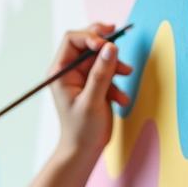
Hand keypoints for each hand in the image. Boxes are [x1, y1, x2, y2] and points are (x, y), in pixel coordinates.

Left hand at [49, 23, 132, 160]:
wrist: (84, 149)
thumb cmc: (82, 129)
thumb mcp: (92, 101)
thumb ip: (101, 74)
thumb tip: (110, 47)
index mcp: (60, 73)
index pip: (72, 40)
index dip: (91, 36)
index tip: (107, 44)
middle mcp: (69, 72)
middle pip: (87, 43)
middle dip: (105, 43)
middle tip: (120, 36)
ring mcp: (82, 77)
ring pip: (101, 57)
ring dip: (115, 64)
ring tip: (127, 74)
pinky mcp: (94, 85)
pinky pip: (108, 72)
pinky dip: (117, 82)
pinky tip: (121, 99)